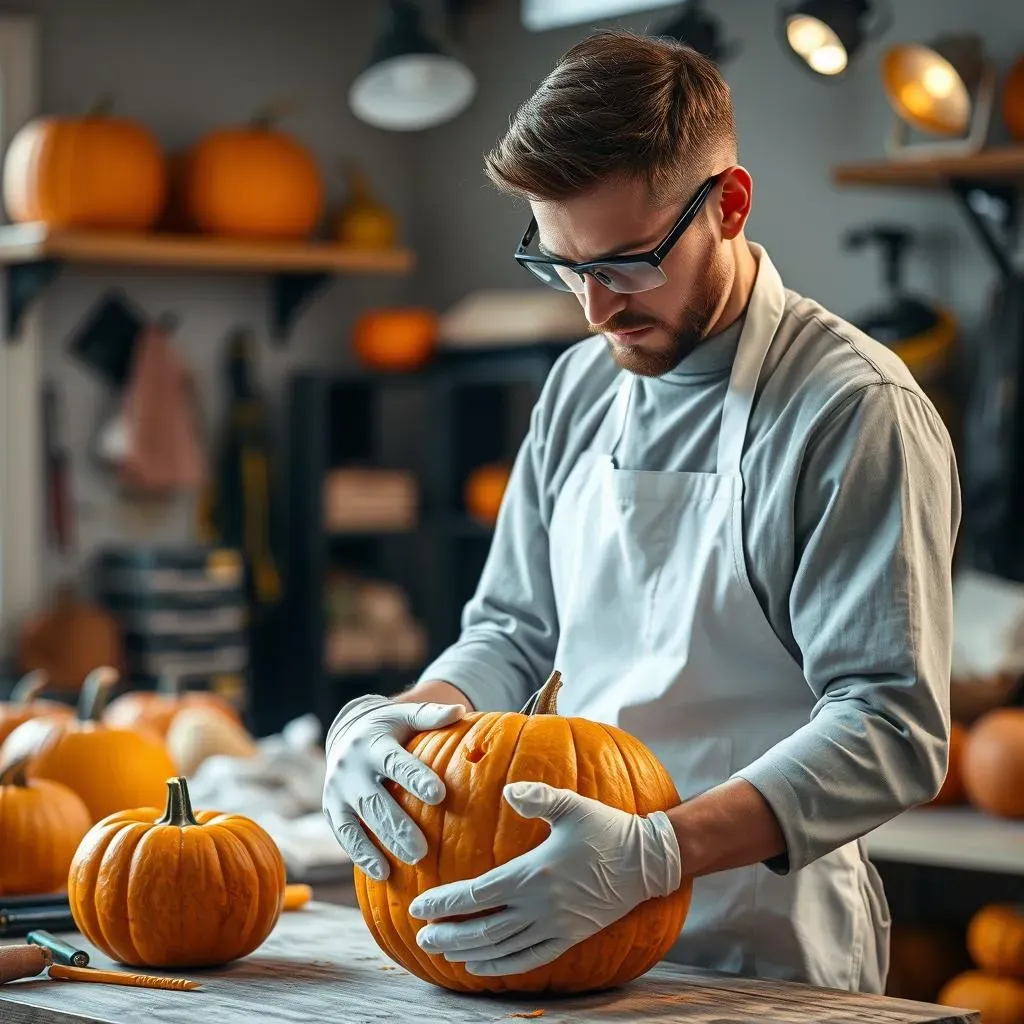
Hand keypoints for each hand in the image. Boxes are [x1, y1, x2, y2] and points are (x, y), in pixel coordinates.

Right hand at [322, 695, 465, 879]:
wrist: (346, 732)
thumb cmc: (388, 726)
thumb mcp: (406, 715)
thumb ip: (430, 716)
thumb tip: (459, 711)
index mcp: (373, 743)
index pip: (396, 763)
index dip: (415, 778)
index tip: (439, 795)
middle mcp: (351, 768)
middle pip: (376, 800)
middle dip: (399, 825)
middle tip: (423, 849)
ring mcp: (337, 791)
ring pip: (359, 821)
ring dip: (383, 844)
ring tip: (412, 861)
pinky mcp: (331, 810)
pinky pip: (345, 835)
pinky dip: (362, 855)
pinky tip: (383, 873)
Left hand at [408, 782, 681, 976]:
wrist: (646, 861)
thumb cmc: (605, 829)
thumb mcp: (571, 805)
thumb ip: (537, 797)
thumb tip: (507, 791)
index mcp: (534, 873)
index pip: (478, 894)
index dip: (446, 903)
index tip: (419, 907)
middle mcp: (540, 906)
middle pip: (483, 928)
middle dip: (449, 934)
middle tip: (422, 936)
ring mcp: (555, 926)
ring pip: (502, 947)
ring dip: (469, 951)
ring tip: (442, 951)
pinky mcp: (568, 938)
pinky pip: (528, 959)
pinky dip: (501, 966)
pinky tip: (481, 965)